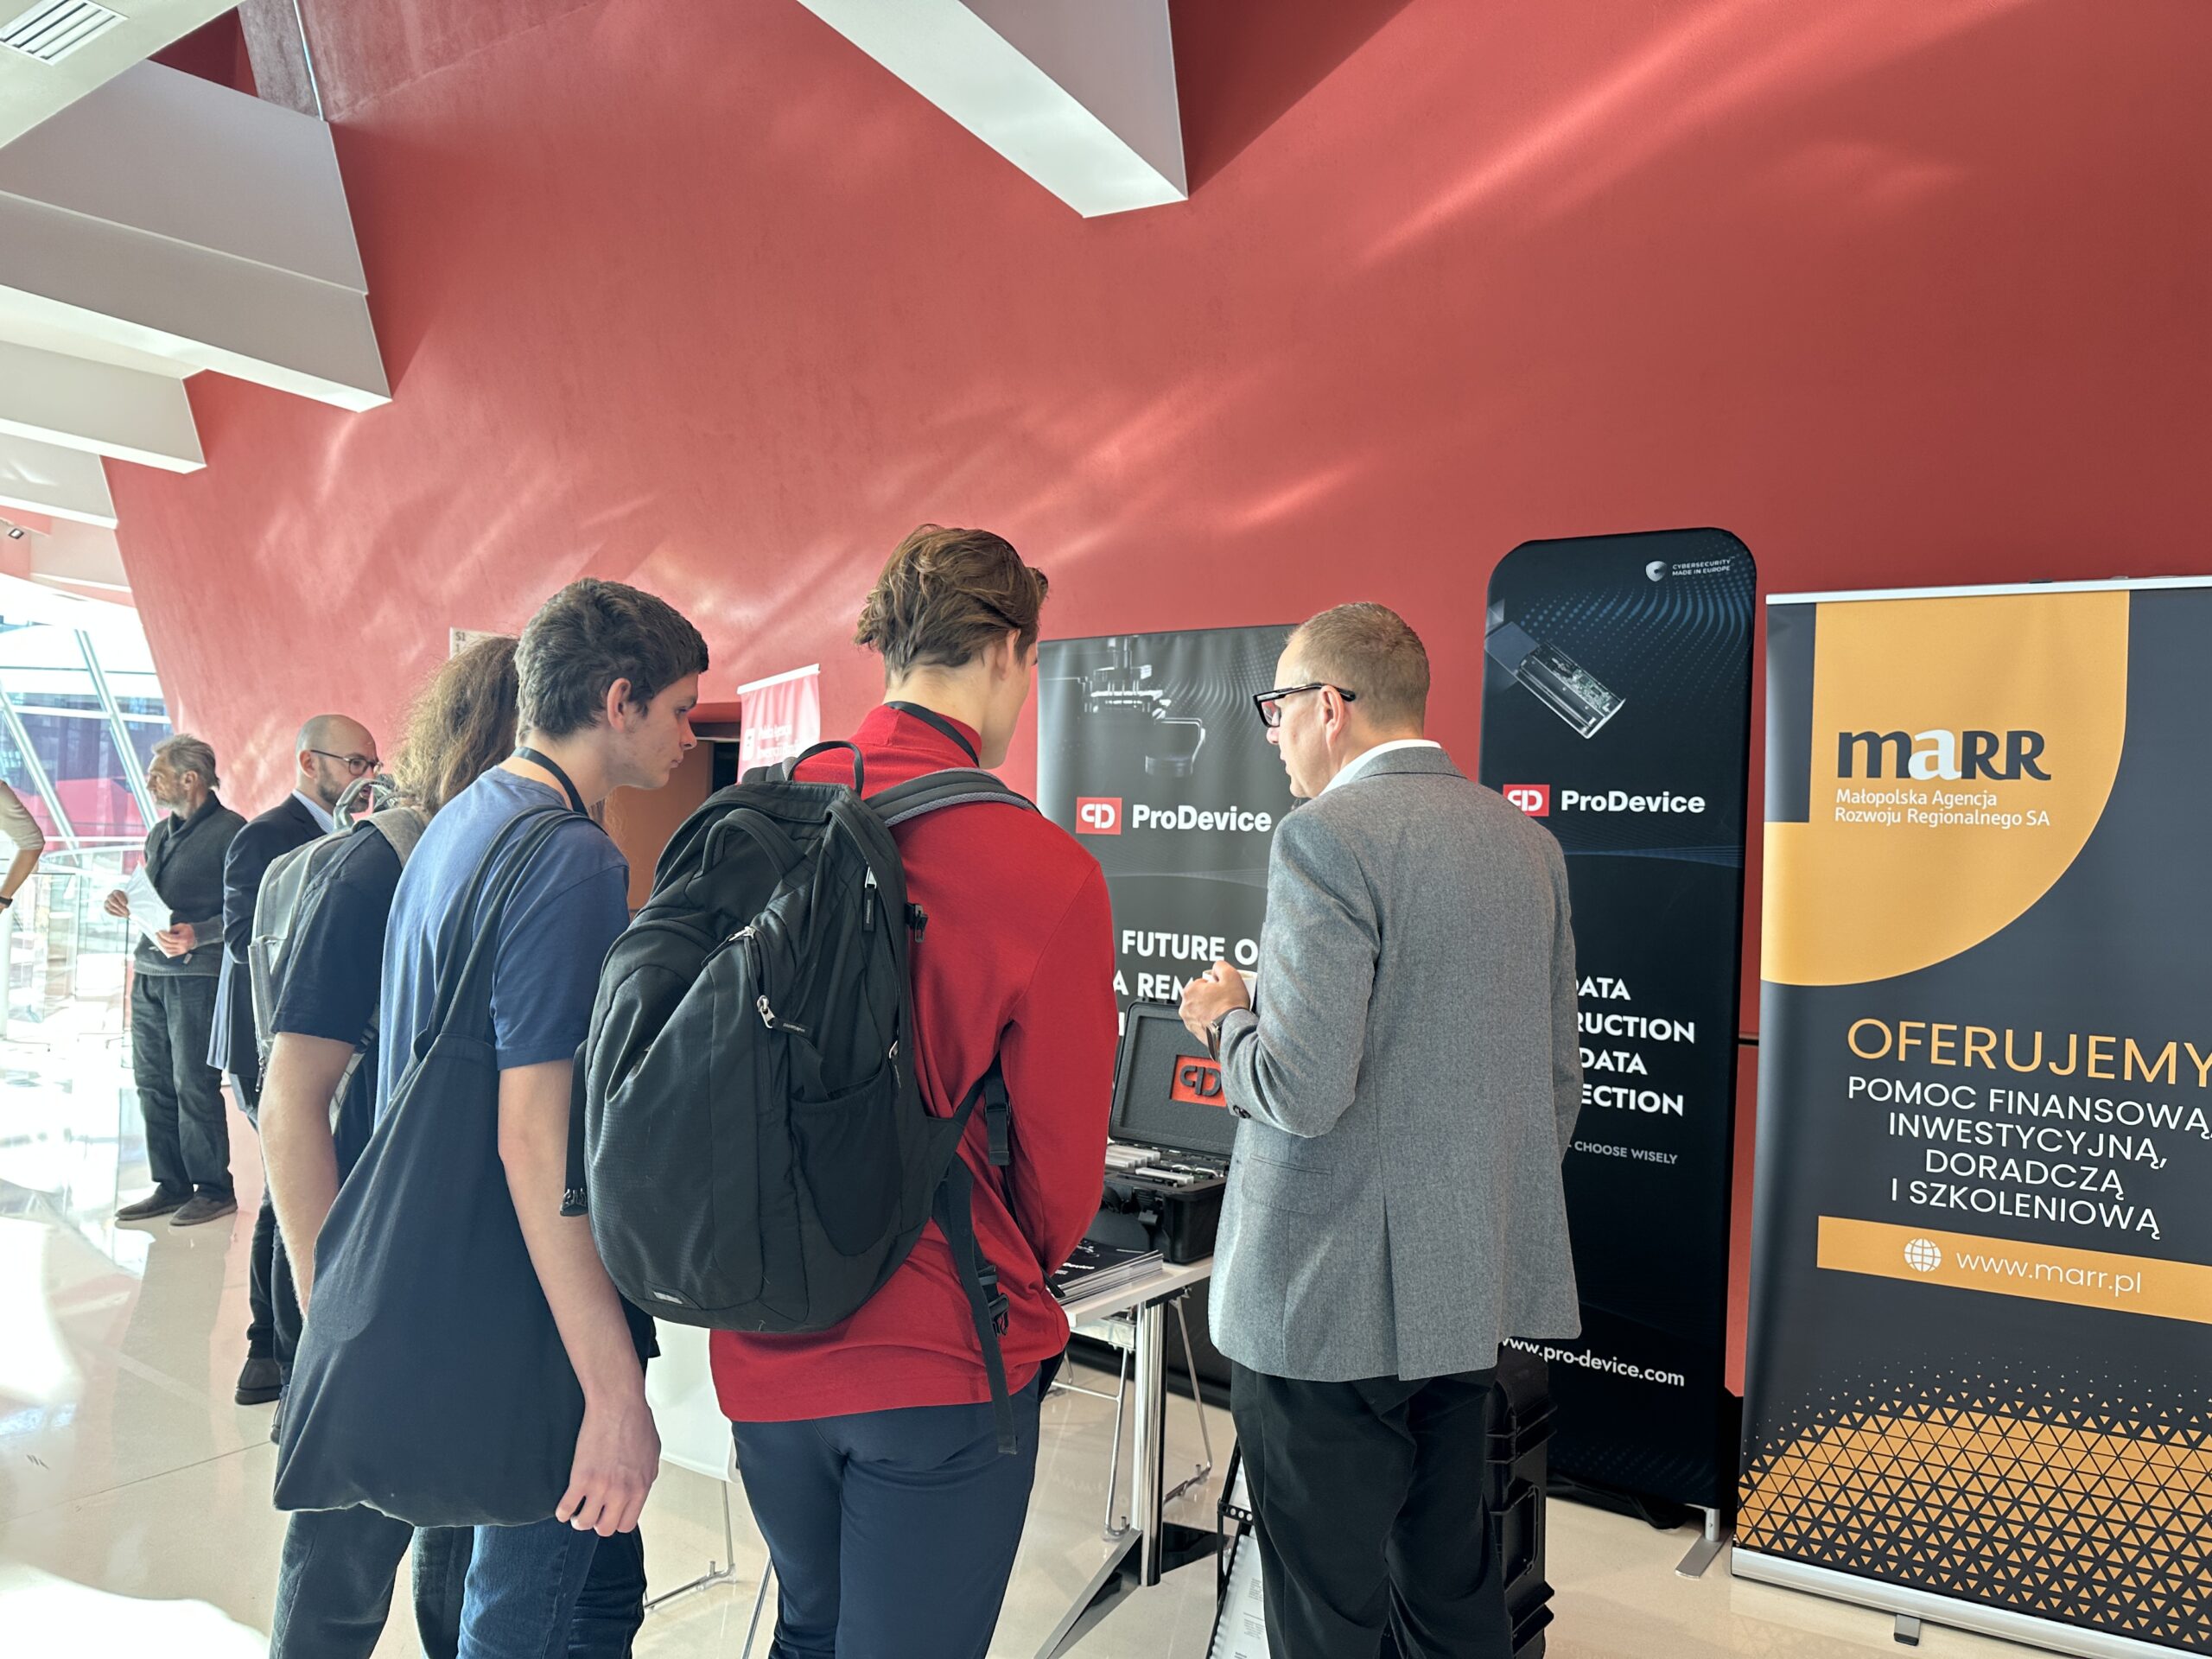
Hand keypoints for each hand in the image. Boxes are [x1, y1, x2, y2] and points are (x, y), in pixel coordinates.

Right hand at [104, 889, 130, 918]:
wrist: (125, 906)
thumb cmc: (129, 901)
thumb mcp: (130, 899)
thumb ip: (131, 900)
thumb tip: (134, 903)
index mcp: (116, 891)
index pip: (117, 893)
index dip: (121, 899)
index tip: (126, 904)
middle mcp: (110, 896)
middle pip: (112, 900)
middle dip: (120, 907)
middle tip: (127, 912)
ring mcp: (107, 902)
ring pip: (111, 907)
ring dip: (119, 911)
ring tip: (126, 914)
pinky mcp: (106, 908)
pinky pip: (109, 911)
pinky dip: (116, 914)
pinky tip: (122, 915)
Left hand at [153, 923, 195, 956]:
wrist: (196, 936)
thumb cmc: (189, 930)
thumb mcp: (181, 926)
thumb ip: (172, 928)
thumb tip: (164, 931)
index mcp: (184, 939)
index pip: (170, 939)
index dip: (163, 935)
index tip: (159, 932)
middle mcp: (183, 946)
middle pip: (167, 944)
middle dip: (160, 939)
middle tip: (157, 935)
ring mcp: (181, 951)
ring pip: (167, 949)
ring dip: (161, 944)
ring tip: (159, 939)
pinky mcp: (180, 953)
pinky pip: (170, 953)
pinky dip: (165, 949)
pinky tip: (162, 945)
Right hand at [557, 1386, 658, 1535]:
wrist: (618, 1405)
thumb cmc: (635, 1422)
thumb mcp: (652, 1454)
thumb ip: (646, 1476)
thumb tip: (641, 1486)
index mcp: (641, 1487)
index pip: (627, 1523)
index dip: (615, 1521)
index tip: (609, 1515)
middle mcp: (622, 1492)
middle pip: (605, 1528)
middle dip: (597, 1523)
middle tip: (591, 1514)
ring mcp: (601, 1487)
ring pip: (584, 1523)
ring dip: (578, 1519)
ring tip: (576, 1511)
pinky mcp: (581, 1478)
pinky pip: (566, 1508)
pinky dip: (562, 1511)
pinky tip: (563, 1507)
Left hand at [1180, 958, 1251, 1043]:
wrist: (1234, 1030)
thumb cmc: (1231, 1006)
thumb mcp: (1231, 975)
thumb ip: (1220, 966)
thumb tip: (1217, 967)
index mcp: (1189, 991)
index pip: (1202, 982)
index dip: (1215, 984)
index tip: (1222, 989)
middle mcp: (1185, 1007)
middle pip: (1200, 996)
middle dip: (1211, 997)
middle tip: (1224, 999)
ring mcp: (1189, 1022)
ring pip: (1200, 1010)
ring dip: (1210, 1009)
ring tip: (1223, 1011)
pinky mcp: (1196, 1033)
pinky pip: (1203, 1023)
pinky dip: (1210, 1021)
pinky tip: (1221, 1020)